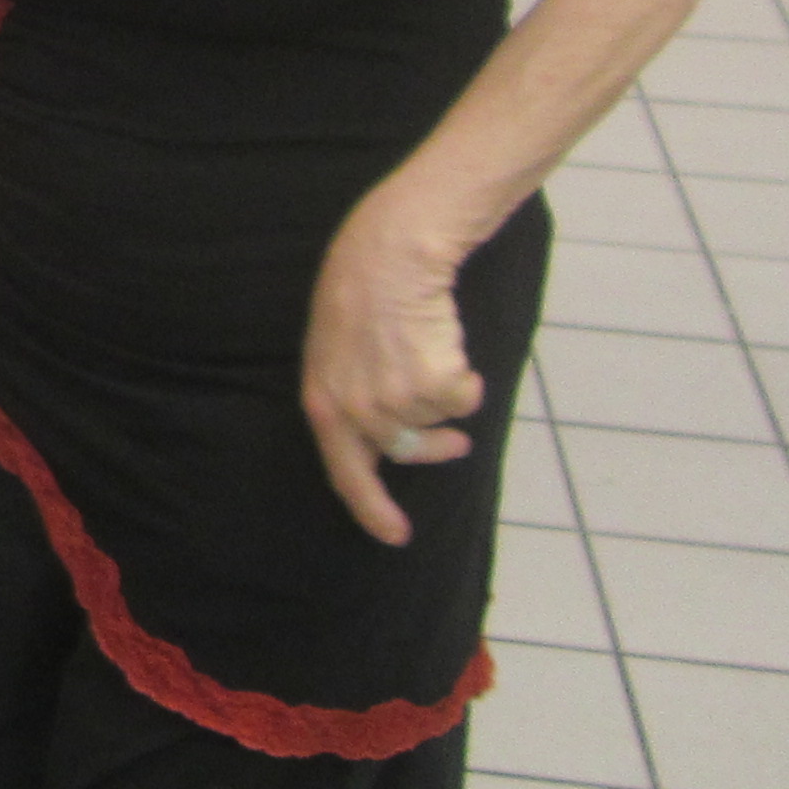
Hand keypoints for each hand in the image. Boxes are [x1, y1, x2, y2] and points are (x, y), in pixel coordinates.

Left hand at [302, 189, 489, 546]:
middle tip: (456, 444)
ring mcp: (395, 401)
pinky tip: (446, 342)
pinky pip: (463, 400)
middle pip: (407, 450)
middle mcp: (355, 411)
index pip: (345, 474)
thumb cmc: (359, 292)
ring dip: (444, 393)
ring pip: (438, 419)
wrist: (388, 254)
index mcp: (323, 404)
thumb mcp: (334, 353)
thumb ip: (350, 398)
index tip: (395, 535)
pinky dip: (465, 378)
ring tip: (431, 348)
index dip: (371, 509)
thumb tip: (382, 444)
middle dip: (436, 447)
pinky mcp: (432, 386)